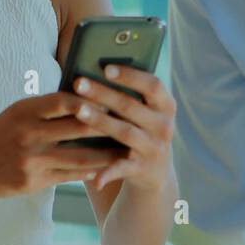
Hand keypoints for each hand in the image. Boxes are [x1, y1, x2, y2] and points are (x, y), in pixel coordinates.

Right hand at [0, 91, 126, 197]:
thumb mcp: (16, 113)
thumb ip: (47, 107)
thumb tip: (86, 97)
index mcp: (25, 110)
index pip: (66, 99)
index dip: (92, 99)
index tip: (115, 97)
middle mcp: (28, 133)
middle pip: (78, 127)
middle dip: (108, 126)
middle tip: (133, 123)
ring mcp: (31, 159)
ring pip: (79, 156)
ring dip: (106, 155)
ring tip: (127, 151)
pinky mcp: (33, 181)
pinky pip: (69, 176)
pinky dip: (89, 172)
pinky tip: (104, 169)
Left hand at [72, 64, 176, 191]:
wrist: (154, 173)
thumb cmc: (138, 129)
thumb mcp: (142, 112)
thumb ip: (127, 93)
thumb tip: (94, 68)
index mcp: (166, 106)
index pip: (153, 85)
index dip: (131, 75)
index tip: (106, 67)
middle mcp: (164, 126)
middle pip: (131, 106)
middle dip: (103, 93)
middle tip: (78, 82)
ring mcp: (155, 149)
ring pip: (125, 133)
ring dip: (101, 121)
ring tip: (78, 111)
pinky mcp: (143, 170)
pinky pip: (123, 169)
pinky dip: (108, 173)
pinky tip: (93, 177)